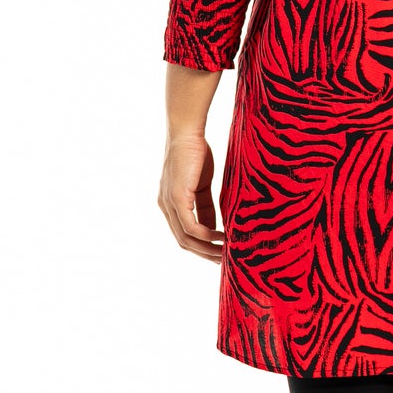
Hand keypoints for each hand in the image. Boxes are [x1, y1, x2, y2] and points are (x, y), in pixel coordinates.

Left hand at [158, 130, 223, 261]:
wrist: (187, 132)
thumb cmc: (196, 152)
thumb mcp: (202, 185)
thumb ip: (206, 206)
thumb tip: (216, 227)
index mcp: (170, 204)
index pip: (183, 234)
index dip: (201, 246)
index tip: (219, 253)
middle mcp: (166, 207)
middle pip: (183, 241)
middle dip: (204, 253)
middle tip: (224, 261)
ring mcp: (169, 204)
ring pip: (186, 238)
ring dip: (206, 249)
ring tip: (226, 254)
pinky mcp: (177, 198)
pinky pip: (191, 227)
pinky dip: (206, 236)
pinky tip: (221, 238)